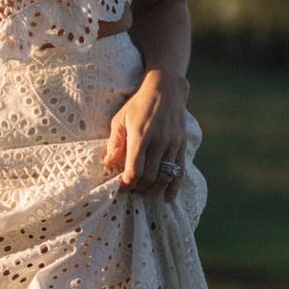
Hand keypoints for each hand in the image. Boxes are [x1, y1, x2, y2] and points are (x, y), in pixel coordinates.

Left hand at [102, 70, 188, 203]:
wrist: (166, 89)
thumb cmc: (138, 104)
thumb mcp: (120, 119)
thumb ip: (115, 142)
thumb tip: (107, 163)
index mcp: (140, 136)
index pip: (134, 170)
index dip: (126, 184)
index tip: (120, 187)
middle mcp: (158, 142)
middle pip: (149, 177)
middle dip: (139, 188)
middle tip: (131, 188)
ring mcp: (172, 144)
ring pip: (164, 177)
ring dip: (153, 189)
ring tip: (144, 190)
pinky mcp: (181, 145)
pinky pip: (180, 171)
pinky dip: (173, 187)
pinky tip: (168, 199)